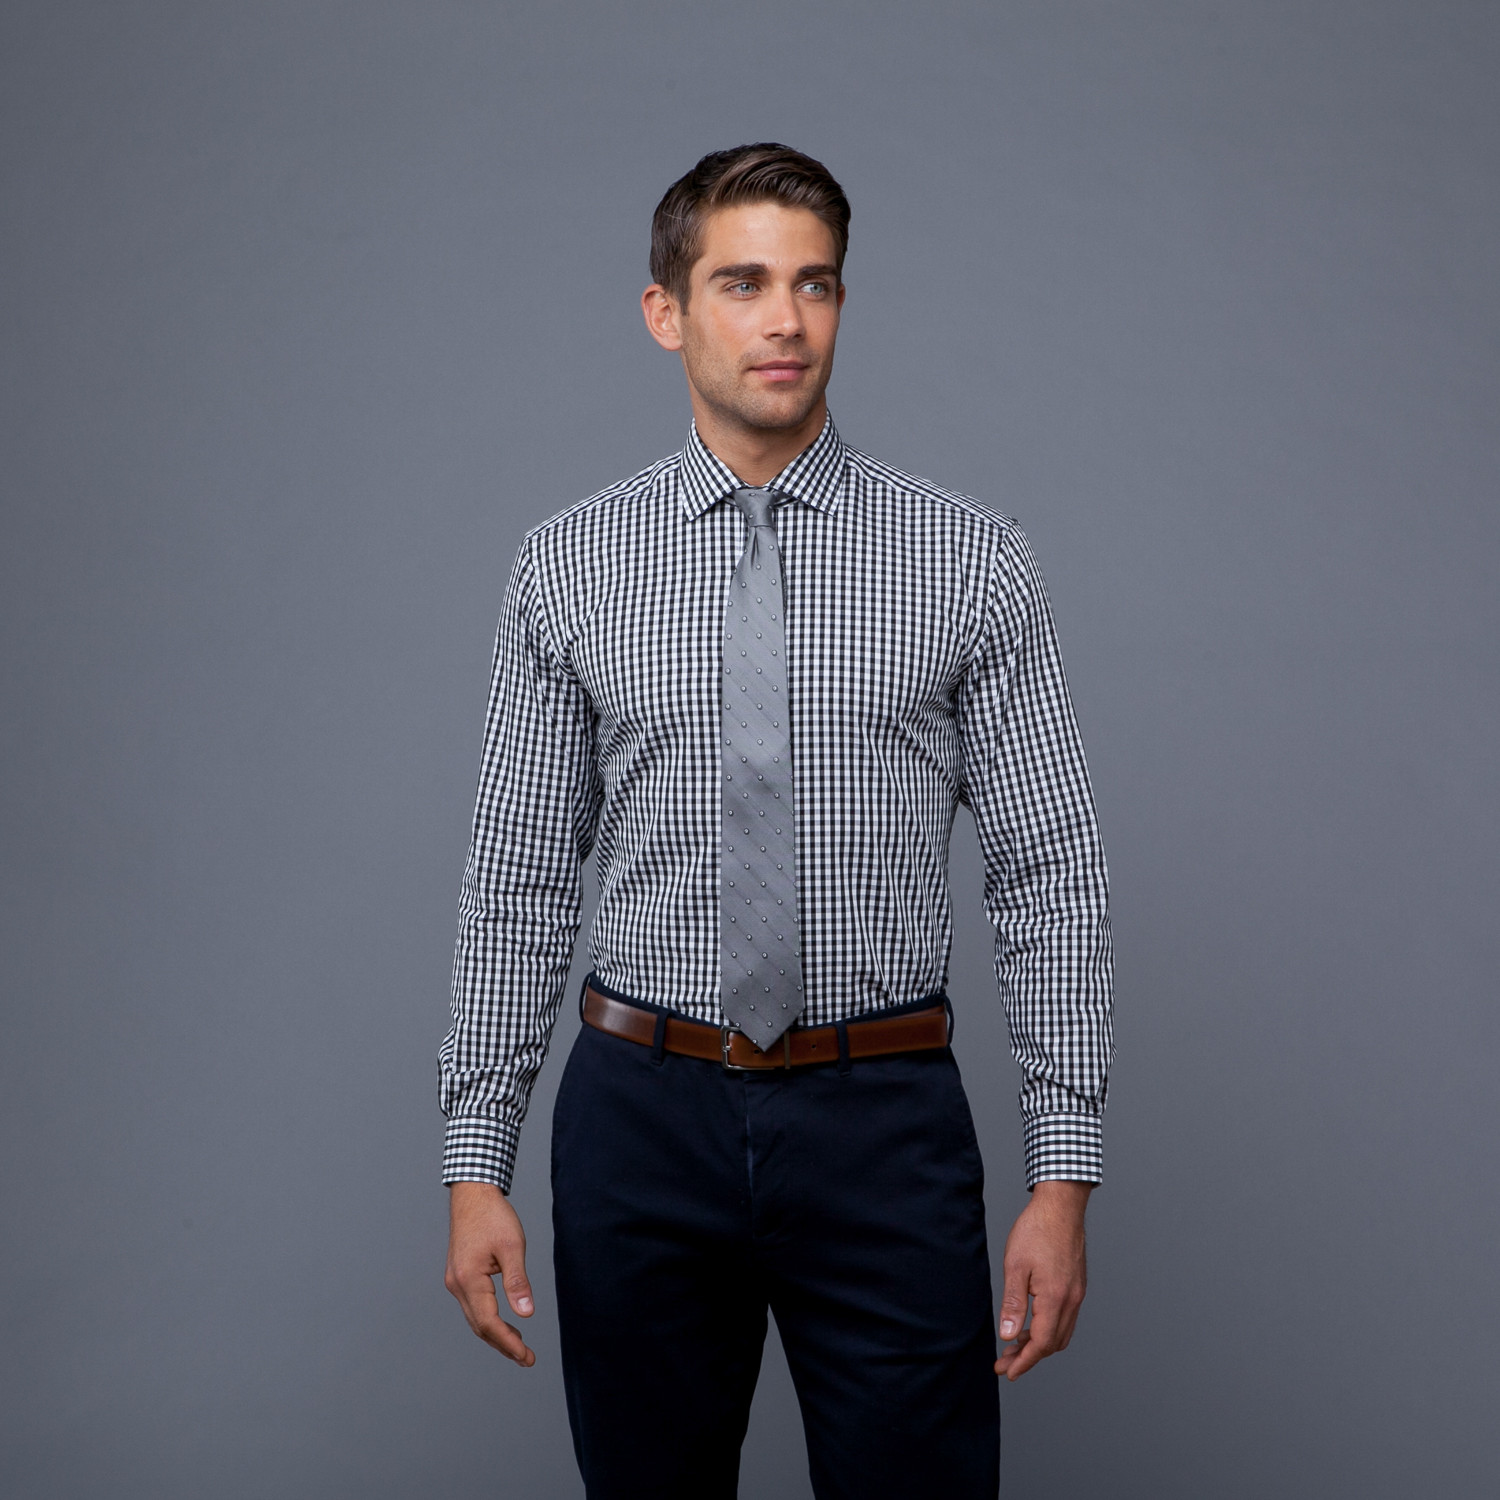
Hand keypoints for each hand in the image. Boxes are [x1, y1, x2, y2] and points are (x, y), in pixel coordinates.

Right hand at [444, 1181, 536, 1365]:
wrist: (473, 1194)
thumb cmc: (493, 1216)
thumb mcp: (512, 1246)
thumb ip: (518, 1281)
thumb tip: (526, 1313)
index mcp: (468, 1279)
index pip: (489, 1323)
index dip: (508, 1343)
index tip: (526, 1356)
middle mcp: (457, 1285)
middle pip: (479, 1326)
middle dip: (503, 1345)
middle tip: (526, 1358)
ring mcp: (455, 1281)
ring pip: (475, 1318)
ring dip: (495, 1334)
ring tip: (519, 1346)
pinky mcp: (459, 1276)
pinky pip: (473, 1306)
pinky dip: (488, 1319)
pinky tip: (503, 1322)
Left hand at [994, 1179, 1090, 1380]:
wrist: (1061, 1206)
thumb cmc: (1037, 1230)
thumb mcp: (1015, 1266)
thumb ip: (1013, 1304)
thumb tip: (1009, 1336)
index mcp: (1056, 1298)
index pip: (1042, 1344)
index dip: (1024, 1362)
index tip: (1007, 1372)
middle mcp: (1072, 1300)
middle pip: (1053, 1344)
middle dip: (1029, 1358)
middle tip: (1005, 1363)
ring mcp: (1077, 1293)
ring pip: (1061, 1333)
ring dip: (1040, 1344)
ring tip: (1015, 1346)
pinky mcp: (1077, 1285)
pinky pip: (1066, 1319)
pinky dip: (1049, 1329)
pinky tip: (1032, 1324)